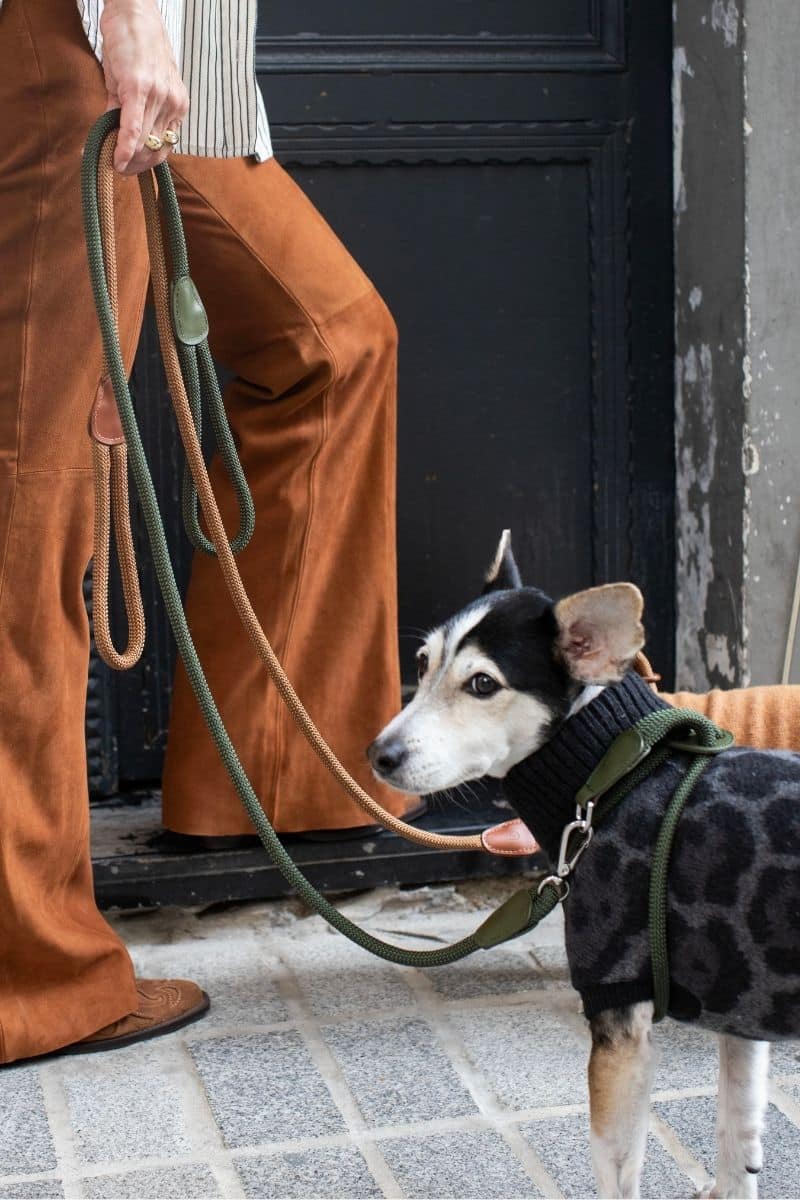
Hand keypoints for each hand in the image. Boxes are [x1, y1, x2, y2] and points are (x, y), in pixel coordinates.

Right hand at [99, 0, 188, 174]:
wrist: (132, 13)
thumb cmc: (134, 47)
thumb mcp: (134, 84)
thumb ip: (125, 112)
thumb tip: (113, 136)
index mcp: (177, 105)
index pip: (166, 146)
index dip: (148, 164)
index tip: (131, 170)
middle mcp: (173, 103)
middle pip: (155, 149)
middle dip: (136, 165)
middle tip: (118, 170)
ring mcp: (159, 96)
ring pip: (144, 142)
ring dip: (126, 159)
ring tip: (112, 164)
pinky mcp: (140, 88)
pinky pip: (133, 128)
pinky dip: (124, 146)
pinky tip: (115, 159)